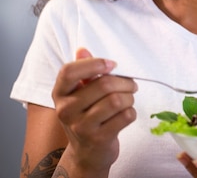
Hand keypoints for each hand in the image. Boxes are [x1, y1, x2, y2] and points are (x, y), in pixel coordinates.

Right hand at [51, 48, 137, 174]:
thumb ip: (83, 71)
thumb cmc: (86, 116)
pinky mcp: (99, 139)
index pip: (69, 71)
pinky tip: (126, 114)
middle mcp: (66, 110)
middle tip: (131, 85)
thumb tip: (83, 49)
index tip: (112, 64)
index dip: (94, 63)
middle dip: (125, 82)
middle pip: (103, 85)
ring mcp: (81, 126)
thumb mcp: (80, 94)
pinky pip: (126, 116)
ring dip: (130, 98)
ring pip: (117, 100)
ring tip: (128, 100)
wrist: (87, 153)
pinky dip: (131, 112)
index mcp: (59, 94)